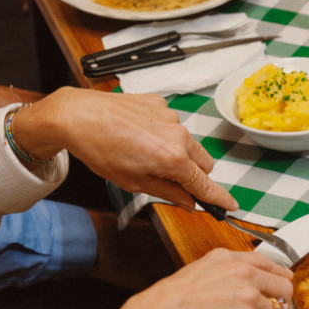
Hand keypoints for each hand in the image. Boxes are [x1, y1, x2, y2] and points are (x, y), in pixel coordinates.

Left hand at [10, 87, 236, 212]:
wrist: (78, 115)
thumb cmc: (100, 150)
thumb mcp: (133, 182)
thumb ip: (168, 193)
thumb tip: (190, 202)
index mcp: (173, 159)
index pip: (205, 184)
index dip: (219, 198)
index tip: (231, 206)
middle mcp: (179, 136)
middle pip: (204, 163)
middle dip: (193, 174)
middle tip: (169, 179)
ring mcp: (171, 116)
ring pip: (188, 143)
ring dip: (176, 152)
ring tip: (143, 151)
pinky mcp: (160, 103)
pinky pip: (172, 123)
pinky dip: (162, 132)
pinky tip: (139, 133)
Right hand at [93, 248, 293, 308]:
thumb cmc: (171, 303)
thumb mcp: (200, 272)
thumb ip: (228, 274)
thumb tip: (251, 285)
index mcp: (230, 259)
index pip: (269, 264)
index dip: (278, 278)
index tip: (282, 285)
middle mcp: (243, 274)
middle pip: (283, 289)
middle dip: (276, 307)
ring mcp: (248, 298)